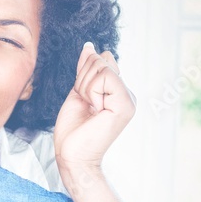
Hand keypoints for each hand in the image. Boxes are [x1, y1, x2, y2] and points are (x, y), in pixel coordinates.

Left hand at [54, 42, 135, 175]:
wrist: (72, 155)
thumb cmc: (73, 130)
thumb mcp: (77, 92)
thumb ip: (85, 70)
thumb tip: (91, 46)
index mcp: (117, 91)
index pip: (103, 60)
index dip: (85, 70)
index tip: (81, 93)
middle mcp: (126, 94)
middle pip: (101, 61)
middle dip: (82, 78)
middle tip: (84, 103)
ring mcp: (128, 100)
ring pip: (101, 68)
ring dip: (85, 87)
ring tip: (89, 108)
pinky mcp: (125, 105)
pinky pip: (105, 78)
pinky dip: (90, 91)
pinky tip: (94, 109)